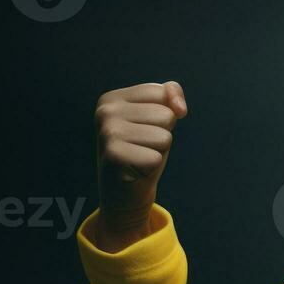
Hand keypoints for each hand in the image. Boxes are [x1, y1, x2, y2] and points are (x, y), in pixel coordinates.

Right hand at [93, 81, 187, 250]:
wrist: (125, 191)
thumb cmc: (143, 150)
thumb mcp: (159, 118)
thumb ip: (171, 95)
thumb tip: (178, 108)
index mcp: (112, 98)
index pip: (162, 92)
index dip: (166, 115)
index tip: (145, 129)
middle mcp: (105, 111)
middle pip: (166, 116)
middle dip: (162, 134)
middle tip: (142, 147)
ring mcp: (107, 132)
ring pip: (164, 136)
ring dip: (158, 151)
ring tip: (139, 157)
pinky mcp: (113, 154)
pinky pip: (156, 157)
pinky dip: (151, 167)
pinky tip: (135, 169)